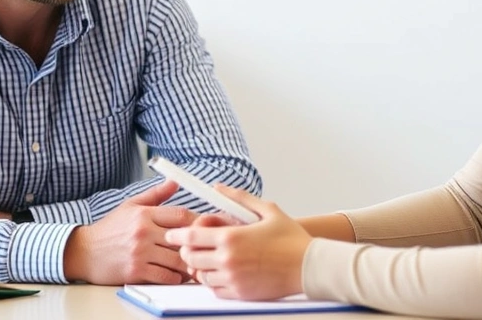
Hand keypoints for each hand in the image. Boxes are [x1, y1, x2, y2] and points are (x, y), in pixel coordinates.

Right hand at [63, 180, 198, 284]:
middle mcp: (143, 232)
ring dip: (188, 263)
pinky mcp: (136, 271)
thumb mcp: (131, 205)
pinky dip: (175, 277)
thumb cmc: (110, 229)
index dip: (197, 220)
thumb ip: (156, 194)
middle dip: (196, 243)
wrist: (84, 252)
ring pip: (177, 259)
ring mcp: (140, 253)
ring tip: (193, 261)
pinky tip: (177, 274)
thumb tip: (175, 181)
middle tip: (203, 246)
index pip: (180, 214)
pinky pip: (165, 276)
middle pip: (183, 237)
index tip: (203, 226)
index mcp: (144, 214)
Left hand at [166, 185, 310, 300]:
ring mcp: (232, 279)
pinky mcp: (240, 293)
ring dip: (200, 267)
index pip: (191, 237)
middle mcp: (227, 259)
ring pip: (200, 276)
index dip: (176, 235)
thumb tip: (218, 187)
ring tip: (208, 259)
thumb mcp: (267, 209)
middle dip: (187, 251)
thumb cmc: (290, 238)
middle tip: (191, 246)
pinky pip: (215, 290)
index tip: (172, 234)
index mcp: (231, 237)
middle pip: (190, 258)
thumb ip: (239, 198)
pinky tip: (222, 272)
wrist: (309, 266)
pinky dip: (213, 281)